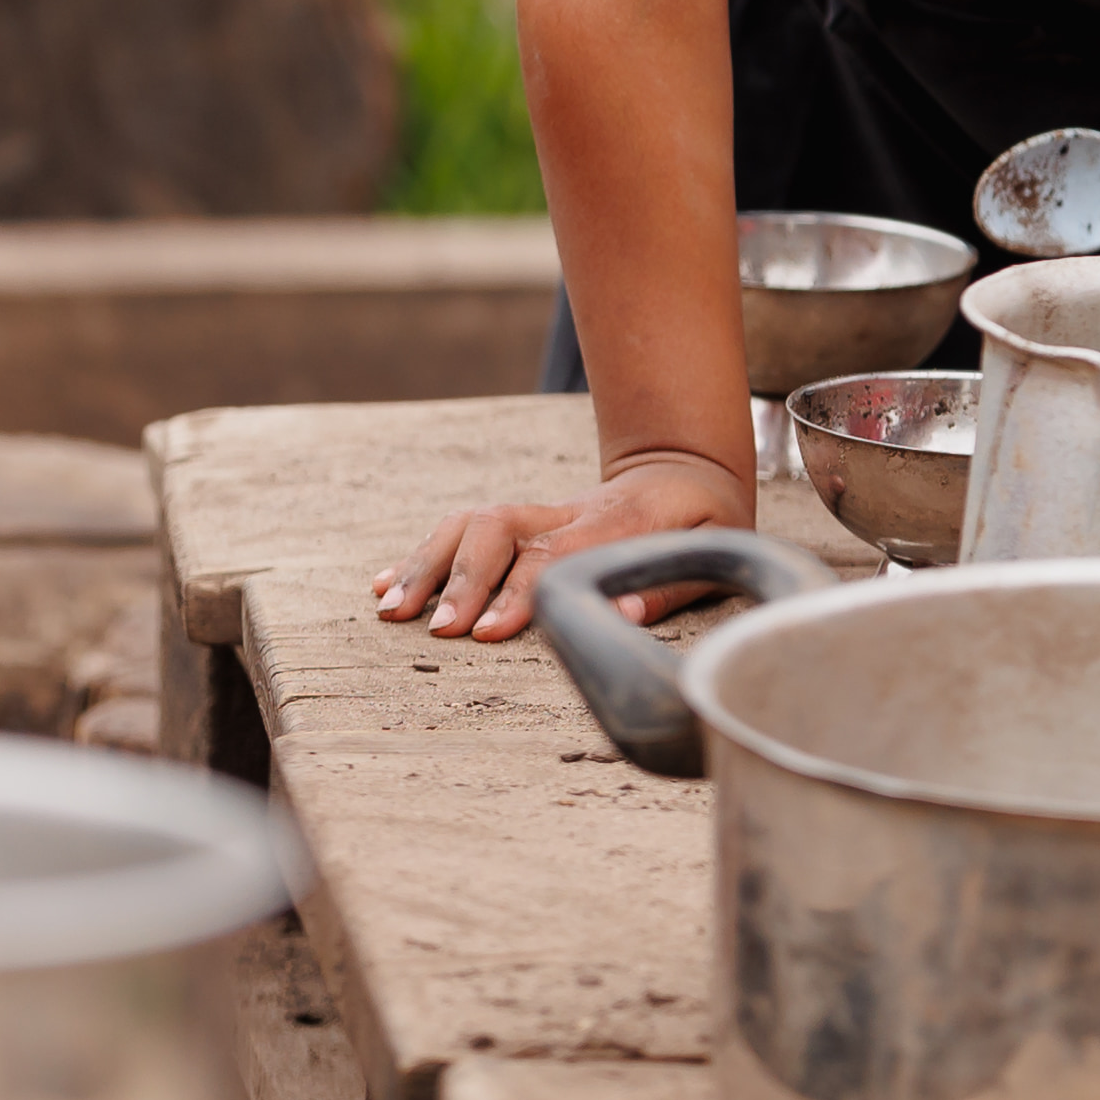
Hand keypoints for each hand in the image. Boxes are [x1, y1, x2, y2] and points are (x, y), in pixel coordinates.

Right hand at [376, 447, 754, 643]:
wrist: (684, 467)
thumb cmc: (703, 521)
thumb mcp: (713, 549)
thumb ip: (669, 585)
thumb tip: (623, 612)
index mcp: (616, 523)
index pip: (554, 556)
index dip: (516, 592)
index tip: (486, 632)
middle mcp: (566, 513)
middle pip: (499, 531)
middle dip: (462, 580)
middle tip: (433, 630)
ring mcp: (539, 513)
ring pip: (471, 524)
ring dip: (426, 564)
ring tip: (390, 611)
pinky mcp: (521, 520)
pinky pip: (462, 528)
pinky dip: (421, 555)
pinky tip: (385, 585)